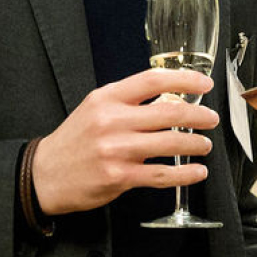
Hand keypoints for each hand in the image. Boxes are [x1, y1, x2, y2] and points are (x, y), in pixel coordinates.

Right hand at [33, 68, 216, 214]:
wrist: (44, 175)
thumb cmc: (76, 139)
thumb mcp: (96, 107)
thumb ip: (129, 100)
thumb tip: (171, 96)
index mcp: (108, 98)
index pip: (153, 80)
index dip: (185, 79)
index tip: (205, 84)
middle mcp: (112, 121)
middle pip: (168, 112)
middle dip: (199, 116)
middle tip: (212, 119)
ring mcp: (116, 150)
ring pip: (169, 143)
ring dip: (195, 144)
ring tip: (205, 145)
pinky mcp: (118, 177)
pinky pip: (160, 174)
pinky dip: (184, 174)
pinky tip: (197, 172)